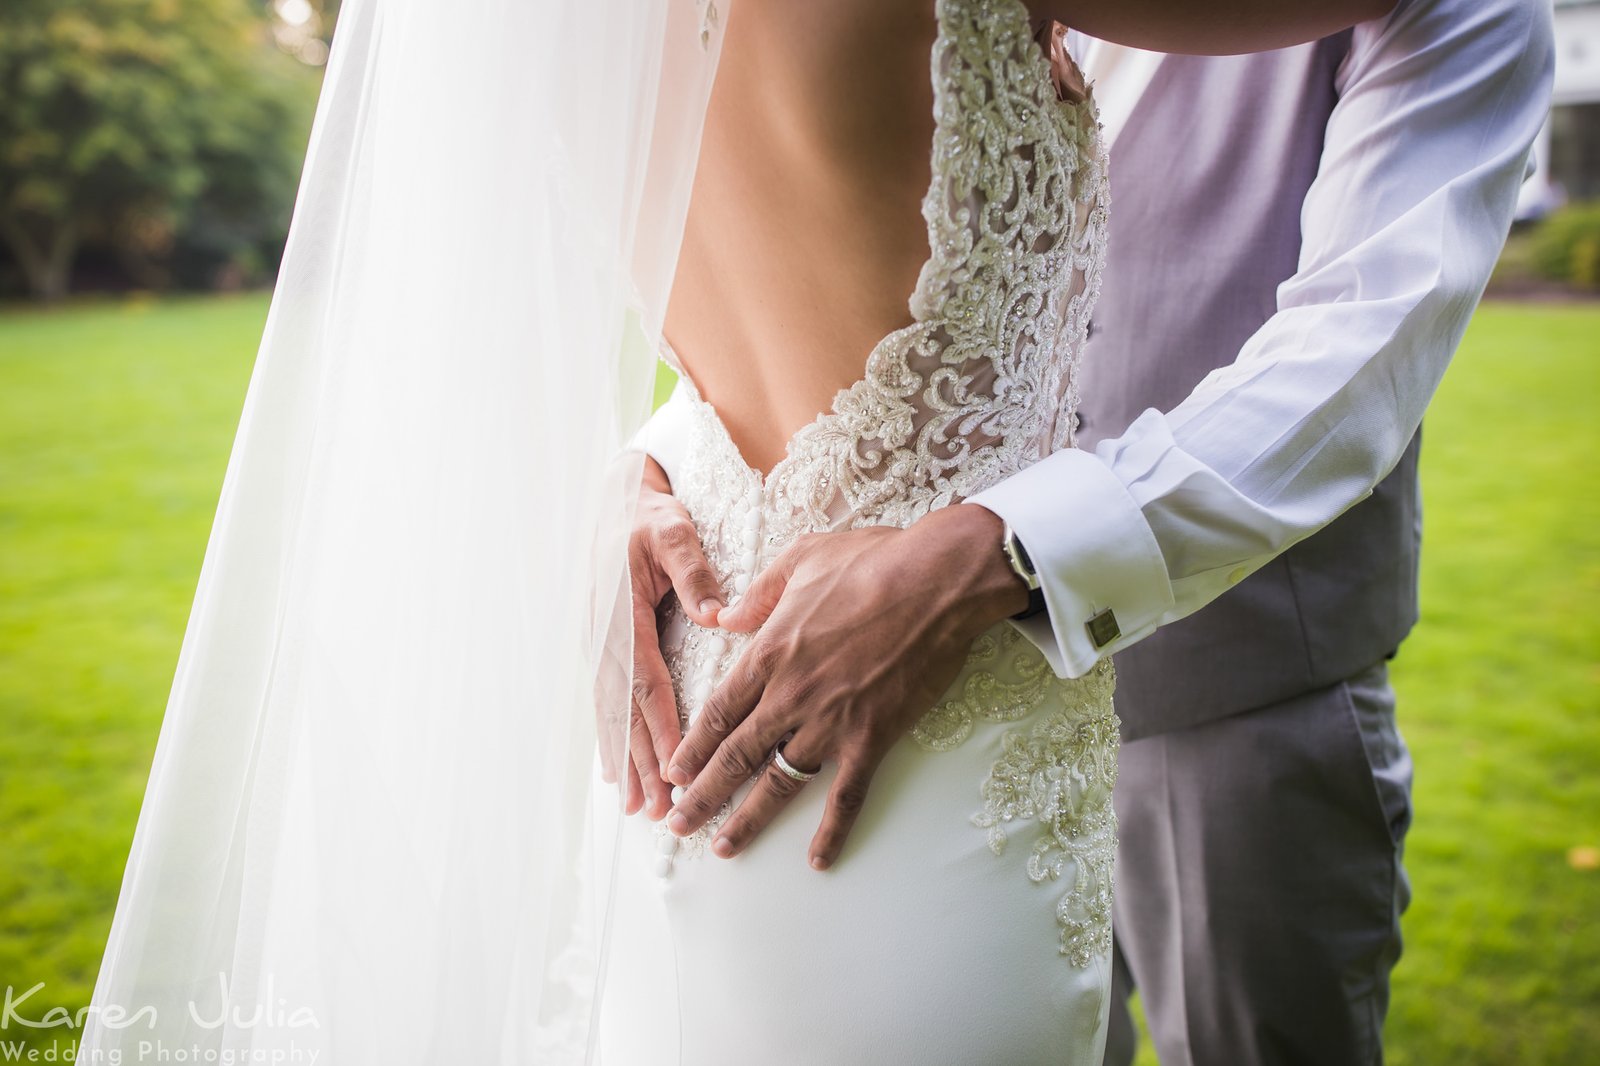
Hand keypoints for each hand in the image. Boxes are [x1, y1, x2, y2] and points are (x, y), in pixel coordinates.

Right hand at [599, 455, 723, 820]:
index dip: (661, 727)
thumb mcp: (672, 531)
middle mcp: (603, 637)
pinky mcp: (600, 649)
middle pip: (624, 712)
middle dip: (642, 763)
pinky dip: (613, 740)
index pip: (646, 681)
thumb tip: (715, 615)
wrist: (614, 499)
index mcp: (621, 613)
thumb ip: (692, 571)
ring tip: (638, 807)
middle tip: (658, 809)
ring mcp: (596, 645)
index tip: (678, 766)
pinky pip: (607, 703)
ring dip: (625, 761)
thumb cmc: (648, 515)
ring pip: (611, 714)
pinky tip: (618, 773)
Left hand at [663, 503, 1029, 868]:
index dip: (692, 747)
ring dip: (748, 820)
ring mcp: (830, 722)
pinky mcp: (872, 738)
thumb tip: (725, 617)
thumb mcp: (800, 559)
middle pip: (734, 756)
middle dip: (701, 795)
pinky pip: (847, 796)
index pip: (717, 712)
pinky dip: (832, 832)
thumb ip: (758, 594)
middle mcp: (790, 695)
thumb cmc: (872, 562)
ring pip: (778, 782)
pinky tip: (819, 860)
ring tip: (724, 849)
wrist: (937, 581)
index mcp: (768, 653)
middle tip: (677, 825)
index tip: (672, 773)